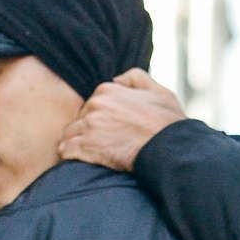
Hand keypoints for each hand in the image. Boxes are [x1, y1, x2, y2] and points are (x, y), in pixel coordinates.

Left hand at [60, 70, 188, 171]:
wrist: (172, 150)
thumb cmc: (169, 124)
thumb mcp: (159, 91)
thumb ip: (136, 78)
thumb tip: (117, 79)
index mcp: (108, 90)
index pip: (92, 103)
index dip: (100, 117)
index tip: (109, 130)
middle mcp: (95, 105)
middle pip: (80, 118)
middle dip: (87, 130)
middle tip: (100, 144)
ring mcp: (89, 126)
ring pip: (70, 134)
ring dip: (76, 144)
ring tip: (87, 155)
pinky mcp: (87, 147)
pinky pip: (67, 150)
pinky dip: (71, 156)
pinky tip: (79, 161)